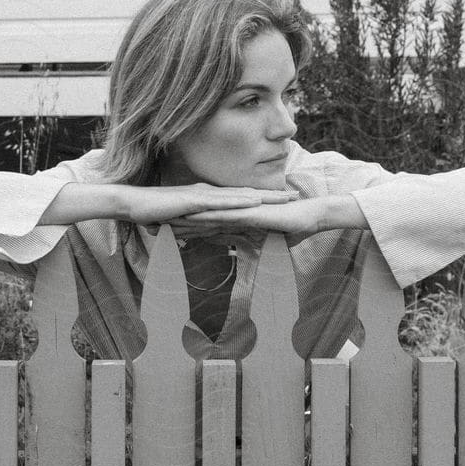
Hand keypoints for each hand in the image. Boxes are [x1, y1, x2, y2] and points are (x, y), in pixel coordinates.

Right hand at [117, 182, 298, 225]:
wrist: (133, 203)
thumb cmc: (154, 213)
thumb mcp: (181, 225)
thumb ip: (194, 230)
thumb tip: (201, 239)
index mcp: (210, 199)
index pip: (242, 200)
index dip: (264, 200)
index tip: (284, 201)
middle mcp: (211, 194)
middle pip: (248, 195)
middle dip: (273, 196)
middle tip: (297, 196)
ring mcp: (204, 196)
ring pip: (240, 197)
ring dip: (263, 197)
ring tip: (285, 197)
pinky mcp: (195, 202)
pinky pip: (221, 202)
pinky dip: (239, 202)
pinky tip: (255, 202)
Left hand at [176, 194, 366, 237]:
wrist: (310, 217)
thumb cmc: (292, 230)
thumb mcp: (266, 243)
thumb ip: (251, 245)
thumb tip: (242, 254)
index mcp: (236, 220)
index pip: (207, 227)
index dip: (187, 230)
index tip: (167, 233)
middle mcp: (234, 213)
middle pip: (200, 220)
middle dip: (177, 224)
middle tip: (154, 226)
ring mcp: (240, 211)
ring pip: (207, 216)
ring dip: (185, 220)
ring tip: (164, 222)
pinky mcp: (248, 213)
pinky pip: (223, 216)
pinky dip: (206, 218)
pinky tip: (190, 219)